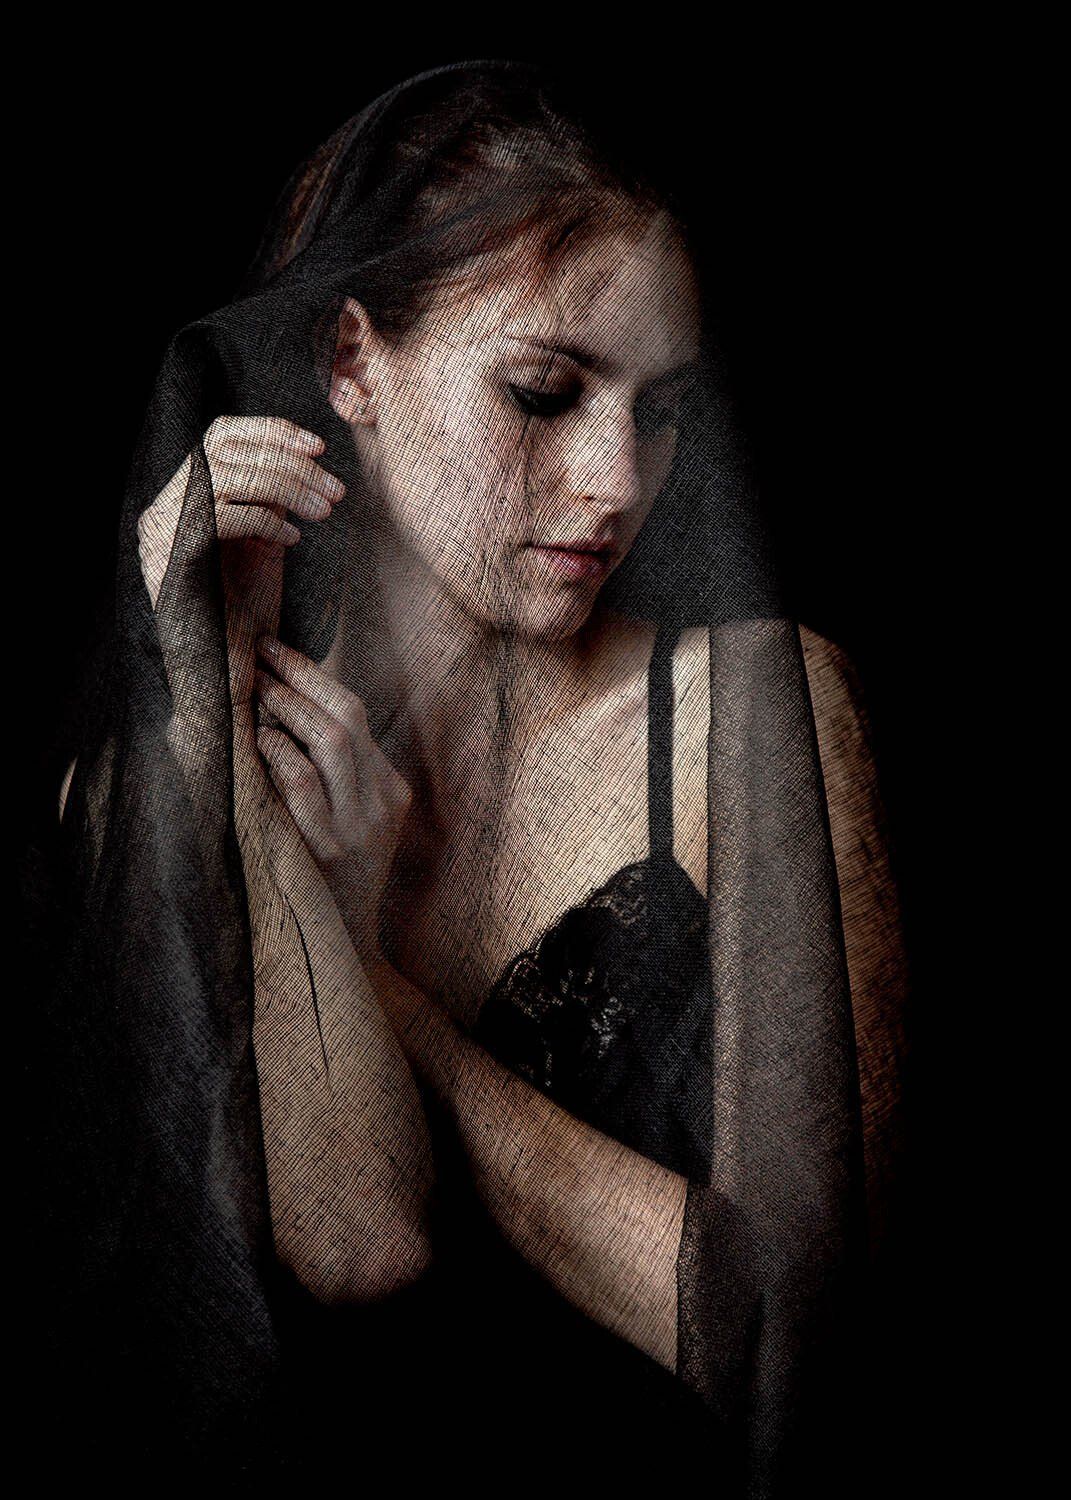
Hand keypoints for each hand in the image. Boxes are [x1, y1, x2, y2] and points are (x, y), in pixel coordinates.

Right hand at [136, 414, 343, 611]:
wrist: (218, 679)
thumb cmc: (242, 618)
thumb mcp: (260, 546)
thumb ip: (269, 502)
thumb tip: (303, 463)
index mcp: (179, 500)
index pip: (219, 435)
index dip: (270, 431)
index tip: (318, 445)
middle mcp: (160, 510)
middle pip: (225, 449)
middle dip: (289, 461)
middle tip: (335, 488)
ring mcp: (160, 533)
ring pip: (226, 475)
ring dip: (287, 487)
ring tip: (325, 510)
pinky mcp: (170, 558)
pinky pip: (221, 515)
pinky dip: (264, 520)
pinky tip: (291, 541)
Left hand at [253, 635, 412, 961]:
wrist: (339, 950)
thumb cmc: (325, 879)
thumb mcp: (342, 822)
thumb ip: (322, 774)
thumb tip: (270, 711)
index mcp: (390, 788)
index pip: (356, 713)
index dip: (313, 674)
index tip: (273, 648)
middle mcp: (383, 801)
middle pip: (348, 716)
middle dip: (299, 677)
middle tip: (256, 656)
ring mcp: (360, 826)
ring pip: (332, 742)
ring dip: (287, 709)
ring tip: (254, 693)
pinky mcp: (331, 850)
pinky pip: (304, 785)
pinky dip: (278, 755)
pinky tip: (256, 743)